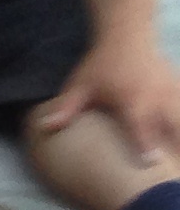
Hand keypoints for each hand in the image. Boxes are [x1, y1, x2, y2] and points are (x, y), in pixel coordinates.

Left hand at [31, 35, 179, 164]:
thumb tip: (44, 127)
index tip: (151, 163)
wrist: (127, 36)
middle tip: (174, 173)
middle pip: (175, 127)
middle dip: (177, 147)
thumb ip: (66, 108)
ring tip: (178, 165)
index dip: (146, 144)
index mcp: (132, 100)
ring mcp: (174, 94)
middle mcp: (157, 98)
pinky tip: (179, 143)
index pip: (140, 125)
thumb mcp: (80, 86)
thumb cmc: (101, 66)